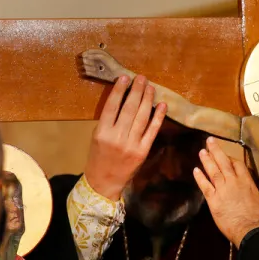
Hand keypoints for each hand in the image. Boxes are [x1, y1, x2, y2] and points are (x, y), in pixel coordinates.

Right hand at [84, 75, 166, 199]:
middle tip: (142, 79)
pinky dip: (158, 117)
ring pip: (141, 117)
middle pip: (129, 109)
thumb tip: (123, 100)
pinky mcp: (143, 151)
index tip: (125, 78)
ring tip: (151, 87)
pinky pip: (152, 131)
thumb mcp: (97, 137)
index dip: (119, 90)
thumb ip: (108, 121)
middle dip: (136, 91)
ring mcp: (131, 144)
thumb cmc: (98, 157)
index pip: (112, 106)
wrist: (104, 181)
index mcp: (102, 132)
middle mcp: (116, 137)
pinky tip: (162, 105)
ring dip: (147, 100)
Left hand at [193, 137, 258, 246]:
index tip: (226, 155)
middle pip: (224, 162)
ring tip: (202, 151)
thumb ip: (250, 190)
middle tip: (209, 140)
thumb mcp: (258, 198)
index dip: (231, 158)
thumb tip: (247, 188)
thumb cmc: (258, 217)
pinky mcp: (214, 200)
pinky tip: (196, 170)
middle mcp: (234, 182)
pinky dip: (200, 177)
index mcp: (247, 181)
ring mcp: (223, 190)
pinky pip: (205, 186)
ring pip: (213, 171)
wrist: (251, 229)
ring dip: (207, 160)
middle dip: (216, 150)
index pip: (238, 164)